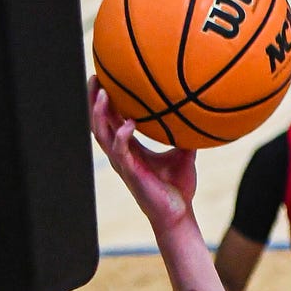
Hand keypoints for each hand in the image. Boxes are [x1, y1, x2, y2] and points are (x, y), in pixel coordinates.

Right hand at [89, 80, 195, 229]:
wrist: (178, 214)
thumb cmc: (178, 188)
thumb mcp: (183, 155)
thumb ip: (185, 135)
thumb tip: (197, 116)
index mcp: (129, 148)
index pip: (110, 119)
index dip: (104, 99)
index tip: (104, 77)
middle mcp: (120, 154)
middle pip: (98, 122)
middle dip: (93, 99)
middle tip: (94, 76)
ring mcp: (122, 163)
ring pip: (101, 134)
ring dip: (100, 113)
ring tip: (102, 93)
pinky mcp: (130, 173)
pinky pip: (120, 150)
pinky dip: (122, 135)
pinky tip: (129, 122)